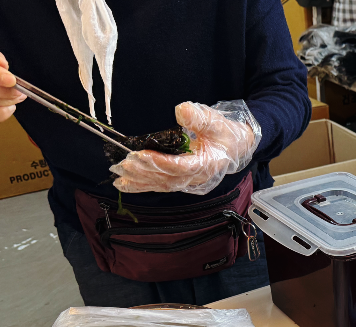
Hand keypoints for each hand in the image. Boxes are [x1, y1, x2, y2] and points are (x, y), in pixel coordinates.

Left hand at [111, 101, 260, 194]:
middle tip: (123, 164)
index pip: (181, 167)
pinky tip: (124, 185)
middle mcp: (197, 178)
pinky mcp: (181, 180)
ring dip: (139, 181)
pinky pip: (160, 185)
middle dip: (144, 172)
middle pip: (167, 179)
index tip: (141, 155)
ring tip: (118, 175)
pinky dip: (141, 186)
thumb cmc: (226, 133)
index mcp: (207, 165)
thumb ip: (199, 117)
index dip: (160, 163)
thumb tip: (181, 110)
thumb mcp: (216, 121)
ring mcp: (189, 181)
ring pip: (161, 185)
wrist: (236, 147)